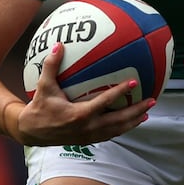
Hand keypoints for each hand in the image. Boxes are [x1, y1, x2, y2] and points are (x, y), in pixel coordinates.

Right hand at [16, 42, 152, 145]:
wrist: (32, 132)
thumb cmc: (40, 107)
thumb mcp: (44, 86)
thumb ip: (51, 65)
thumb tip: (58, 44)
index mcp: (79, 114)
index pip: (105, 101)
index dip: (120, 92)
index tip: (133, 82)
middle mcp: (88, 127)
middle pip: (118, 120)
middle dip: (137, 111)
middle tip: (152, 100)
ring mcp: (89, 135)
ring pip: (117, 130)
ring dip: (134, 121)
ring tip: (147, 112)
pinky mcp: (88, 140)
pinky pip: (110, 134)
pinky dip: (123, 128)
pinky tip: (131, 121)